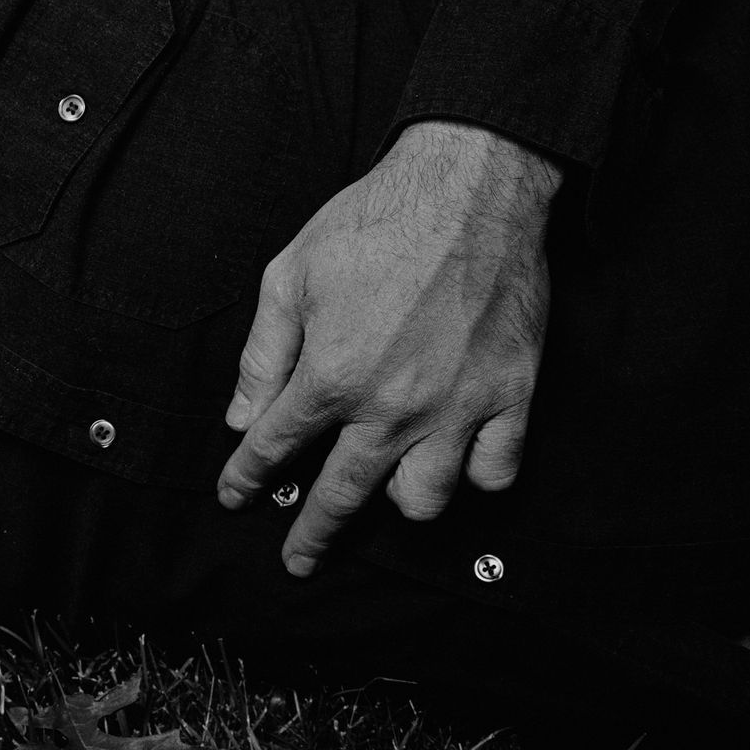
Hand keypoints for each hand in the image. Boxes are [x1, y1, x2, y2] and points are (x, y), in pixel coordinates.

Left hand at [214, 120, 559, 575]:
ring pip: (424, 500)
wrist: (470, 189)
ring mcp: (457, 407)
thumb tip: (241, 417)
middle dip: (311, 535)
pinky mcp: (513, 396)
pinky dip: (474, 476)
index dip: (248, 478)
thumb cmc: (373, 223)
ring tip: (384, 485)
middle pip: (343, 496)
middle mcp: (392, 406)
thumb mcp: (290, 275)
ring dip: (398, 500)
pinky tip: (456, 463)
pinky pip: (495, 472)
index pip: (275, 448)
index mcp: (331, 375)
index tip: (236, 497)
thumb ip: (262, 354)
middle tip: (297, 559)